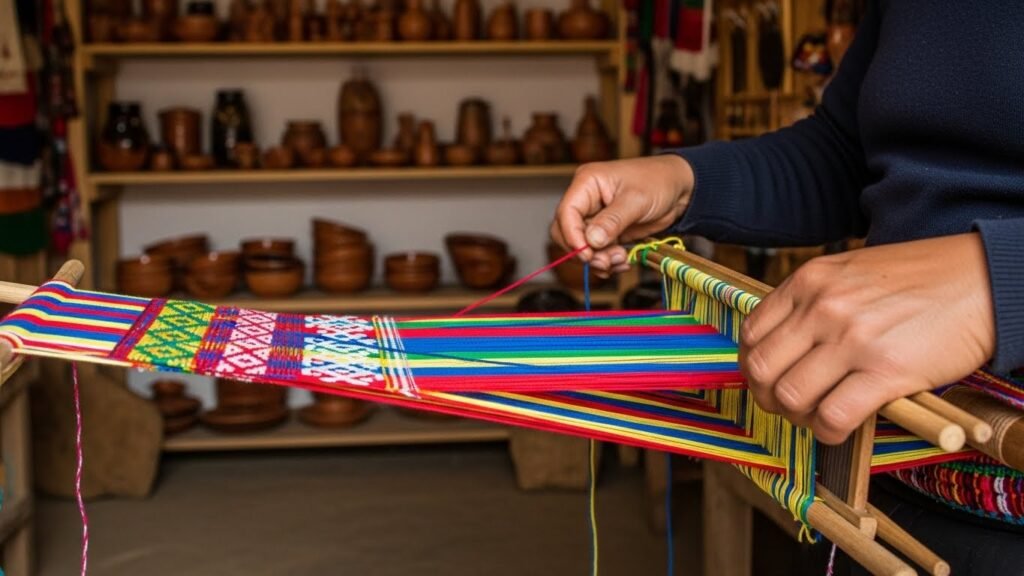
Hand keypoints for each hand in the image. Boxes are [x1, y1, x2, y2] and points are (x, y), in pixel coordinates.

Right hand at [551, 156, 694, 276]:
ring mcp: (596, 220)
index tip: (587, 254)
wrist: (680, 189)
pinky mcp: (607, 234)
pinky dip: (608, 263)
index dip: (572, 236)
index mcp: (587, 184)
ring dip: (599, 260)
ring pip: (583, 248)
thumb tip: (591, 240)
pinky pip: (598, 254)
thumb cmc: (659, 181)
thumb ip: (612, 221)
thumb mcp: (636, 200)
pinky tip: (623, 262)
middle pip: (567, 233)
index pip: (566, 213)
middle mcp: (586, 202)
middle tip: (606, 261)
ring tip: (621, 260)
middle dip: (585, 252)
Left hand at [740, 234, 995, 443]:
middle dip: (767, 396)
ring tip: (818, 416)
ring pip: (789, 396)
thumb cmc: (923, 279)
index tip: (770, 379)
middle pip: (761, 369)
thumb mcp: (852, 272)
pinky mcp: (885, 370)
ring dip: (798, 417)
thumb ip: (813, 301)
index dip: (754, 366)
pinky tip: (840, 428)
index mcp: (810, 281)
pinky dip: (828, 431)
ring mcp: (852, 339)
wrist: (985, 279)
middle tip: (789, 405)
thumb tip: (784, 344)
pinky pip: (832, 416)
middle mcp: (822, 307)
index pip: (750, 334)